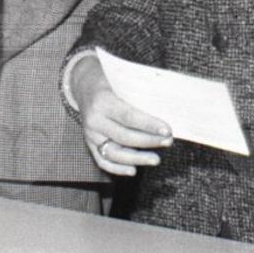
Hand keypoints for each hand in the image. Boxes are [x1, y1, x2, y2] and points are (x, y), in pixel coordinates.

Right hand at [72, 54, 171, 174]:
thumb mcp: (121, 82)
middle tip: (168, 141)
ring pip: (114, 153)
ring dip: (137, 158)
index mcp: (102, 101)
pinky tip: (133, 170)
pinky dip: (118, 169)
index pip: (128, 116)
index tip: (167, 130)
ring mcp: (90, 135)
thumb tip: (165, 110)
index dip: (148, 125)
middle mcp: (94, 120)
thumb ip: (137, 96)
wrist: (85, 87)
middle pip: (124, 136)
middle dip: (149, 141)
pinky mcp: (89, 145)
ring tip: (156, 159)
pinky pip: (103, 161)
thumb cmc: (109, 82)